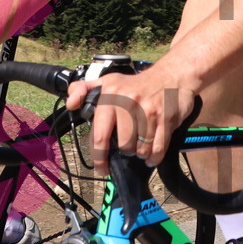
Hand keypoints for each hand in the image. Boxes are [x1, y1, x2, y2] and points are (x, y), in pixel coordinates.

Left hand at [66, 61, 195, 167]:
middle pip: (124, 145)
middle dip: (126, 152)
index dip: (99, 157)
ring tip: (141, 148)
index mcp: (111, 96)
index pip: (100, 135)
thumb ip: (84, 90)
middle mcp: (129, 102)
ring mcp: (149, 110)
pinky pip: (158, 148)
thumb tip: (70, 104)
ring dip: (141, 153)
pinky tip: (152, 155)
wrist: (172, 74)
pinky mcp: (166, 118)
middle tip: (129, 147)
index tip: (102, 169)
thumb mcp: (108, 80)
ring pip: (141, 149)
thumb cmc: (136, 83)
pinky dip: (154, 157)